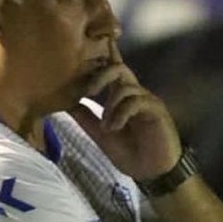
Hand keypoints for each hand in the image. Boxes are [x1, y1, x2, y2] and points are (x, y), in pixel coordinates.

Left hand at [69, 40, 180, 182]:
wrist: (152, 173)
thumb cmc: (130, 153)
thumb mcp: (101, 135)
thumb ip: (86, 118)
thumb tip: (67, 103)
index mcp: (122, 97)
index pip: (113, 70)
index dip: (105, 56)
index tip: (93, 48)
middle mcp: (135, 94)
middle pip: (119, 68)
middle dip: (100, 75)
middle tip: (87, 92)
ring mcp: (146, 100)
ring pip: (125, 86)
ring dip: (110, 106)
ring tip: (106, 128)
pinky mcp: (156, 110)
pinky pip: (136, 101)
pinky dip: (121, 113)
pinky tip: (115, 128)